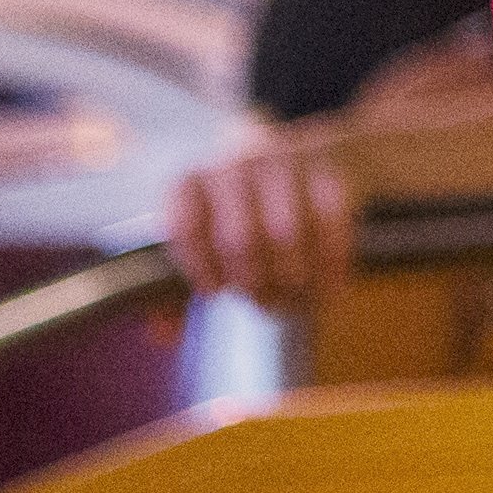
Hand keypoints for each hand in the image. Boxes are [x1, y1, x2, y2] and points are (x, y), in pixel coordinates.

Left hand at [165, 122, 358, 312]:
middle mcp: (236, 166)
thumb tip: (162, 334)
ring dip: (291, 280)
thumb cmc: (255, 213)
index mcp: (196, 182)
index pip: (185, 226)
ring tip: (293, 299)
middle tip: (262, 304)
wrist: (325, 159)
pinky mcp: (329, 169)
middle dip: (253, 284)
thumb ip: (180, 289)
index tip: (215, 291)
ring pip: (284, 233)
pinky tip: (330, 288)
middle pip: (238, 239)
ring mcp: (285, 162)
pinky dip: (330, 266)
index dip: (200, 268)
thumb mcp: (213, 241)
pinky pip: (329, 223)